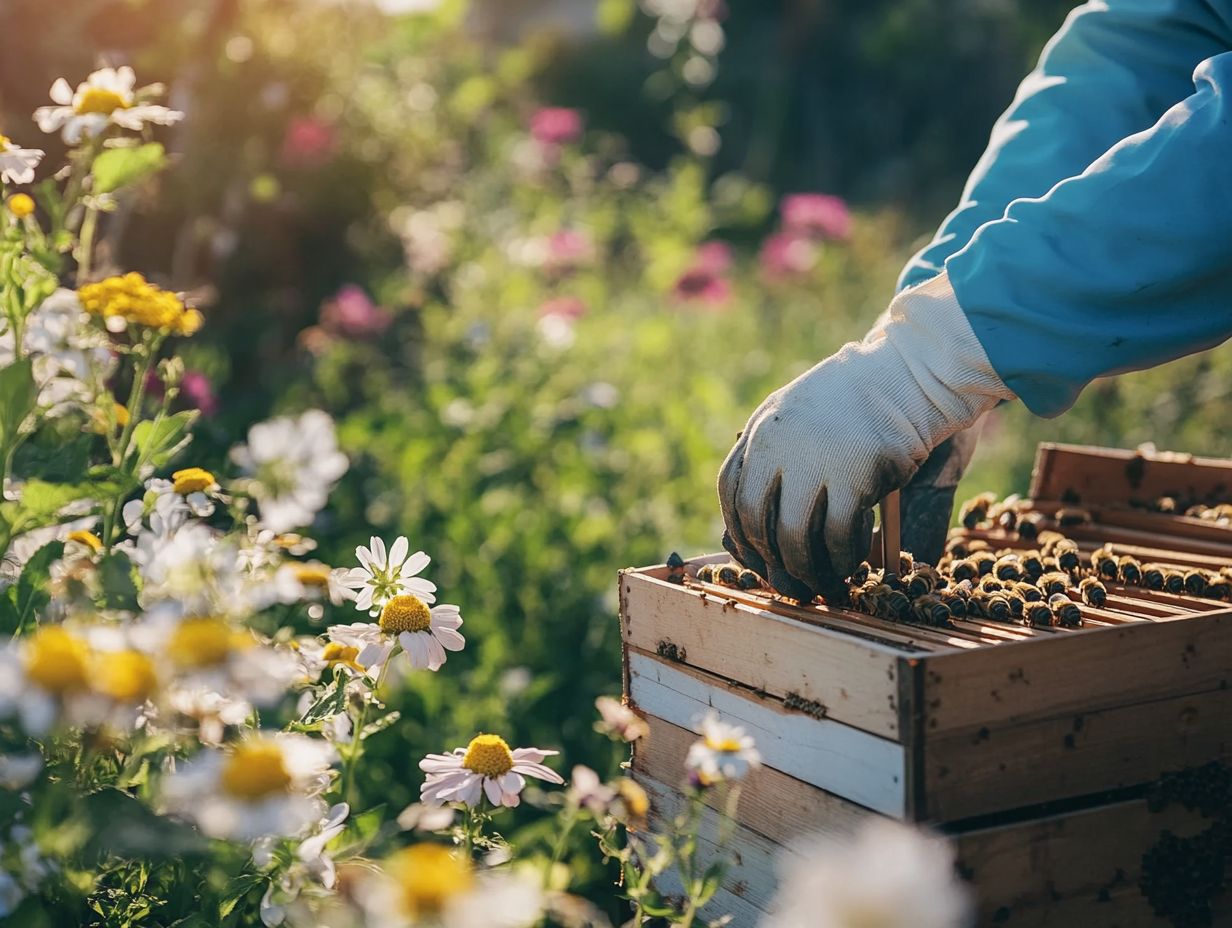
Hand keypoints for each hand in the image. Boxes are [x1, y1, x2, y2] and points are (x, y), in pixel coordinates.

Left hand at [717, 272, 1012, 600]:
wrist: (919, 369)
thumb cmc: (869, 402)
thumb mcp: (808, 420)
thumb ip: (783, 462)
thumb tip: (769, 534)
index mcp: (763, 427)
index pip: (730, 490)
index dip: (742, 531)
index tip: (759, 555)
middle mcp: (777, 442)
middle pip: (754, 519)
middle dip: (770, 560)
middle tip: (792, 583)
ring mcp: (814, 457)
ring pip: (793, 535)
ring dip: (808, 570)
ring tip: (826, 584)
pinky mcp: (854, 473)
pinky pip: (839, 535)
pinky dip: (843, 558)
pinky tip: (854, 564)